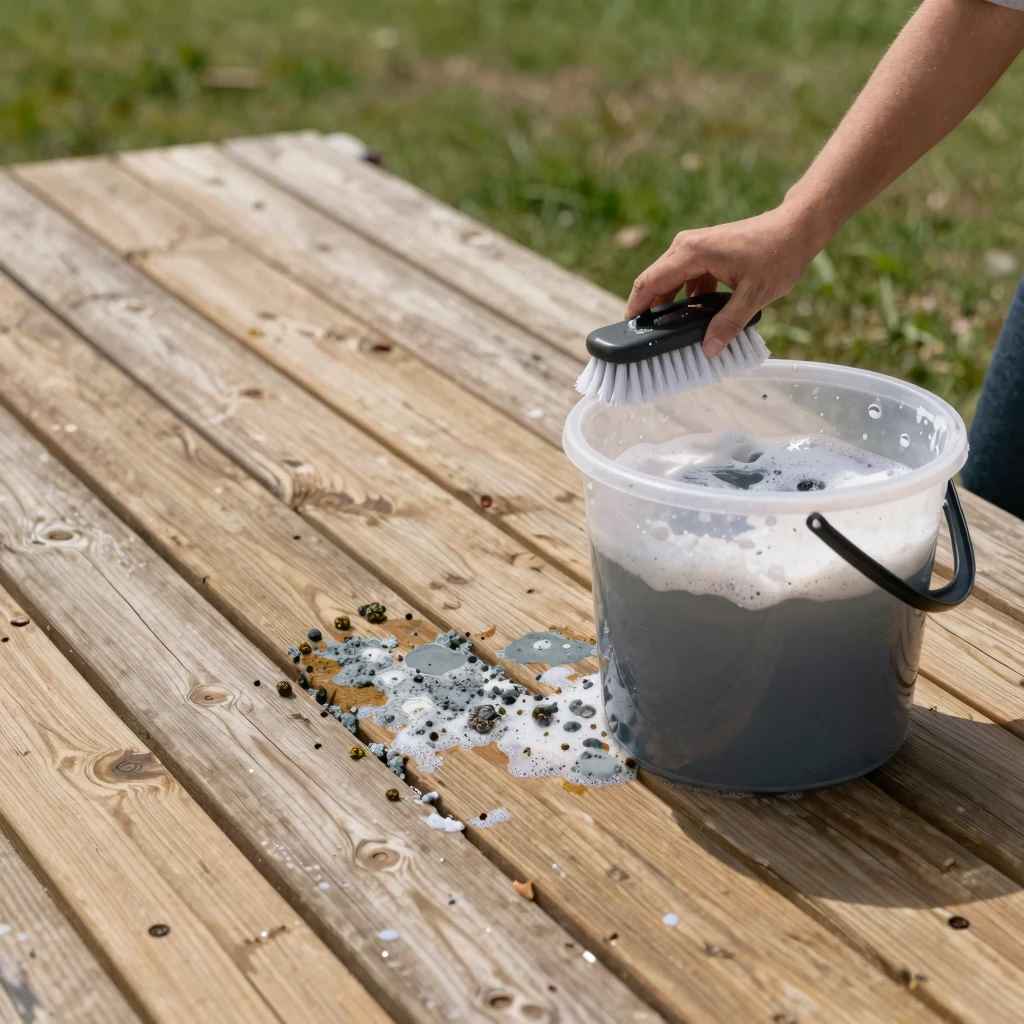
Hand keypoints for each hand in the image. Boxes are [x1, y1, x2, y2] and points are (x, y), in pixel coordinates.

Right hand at [625, 207, 821, 356]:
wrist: (796, 228)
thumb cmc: (777, 254)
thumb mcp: (753, 296)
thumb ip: (728, 324)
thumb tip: (709, 350)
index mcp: (691, 253)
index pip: (649, 283)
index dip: (635, 308)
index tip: (629, 331)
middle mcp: (686, 246)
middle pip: (655, 282)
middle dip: (651, 311)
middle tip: (650, 340)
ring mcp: (694, 247)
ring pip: (670, 281)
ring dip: (670, 306)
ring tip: (674, 333)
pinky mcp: (704, 252)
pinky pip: (685, 278)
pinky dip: (686, 298)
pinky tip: (697, 317)